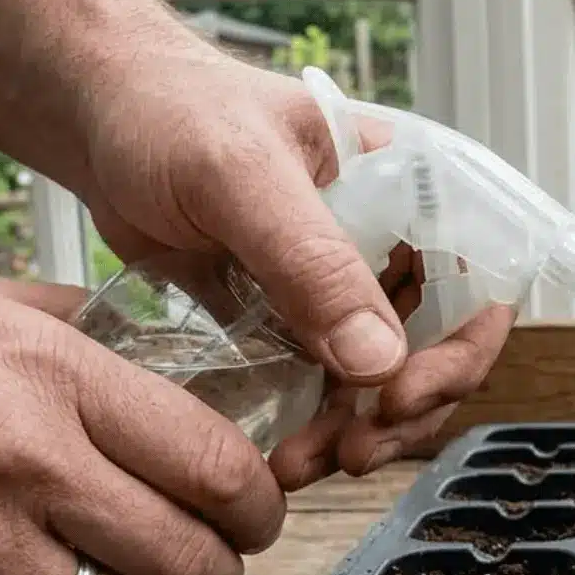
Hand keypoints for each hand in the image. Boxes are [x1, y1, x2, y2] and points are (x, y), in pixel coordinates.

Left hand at [76, 53, 515, 488]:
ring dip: (358, 433)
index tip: (398, 397)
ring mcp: (341, 288)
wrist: (96, 117)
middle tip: (350, 451)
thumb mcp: (242, 177)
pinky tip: (280, 453)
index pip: (478, 282)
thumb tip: (377, 361)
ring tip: (300, 464)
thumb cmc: (169, 109)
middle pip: (439, 348)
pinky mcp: (294, 321)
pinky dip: (314, 429)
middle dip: (403, 412)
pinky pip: (326, 389)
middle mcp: (389, 244)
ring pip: (384, 381)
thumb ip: (311, 263)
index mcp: (409, 190)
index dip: (460, 351)